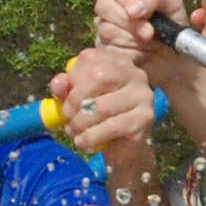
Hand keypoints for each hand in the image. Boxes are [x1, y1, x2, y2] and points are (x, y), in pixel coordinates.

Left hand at [46, 43, 160, 163]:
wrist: (122, 146)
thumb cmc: (98, 116)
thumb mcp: (77, 98)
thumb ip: (66, 87)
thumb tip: (58, 85)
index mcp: (115, 61)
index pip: (89, 59)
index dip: (72, 79)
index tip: (63, 97)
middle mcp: (133, 73)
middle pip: (98, 76)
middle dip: (76, 99)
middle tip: (67, 117)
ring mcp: (143, 94)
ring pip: (104, 106)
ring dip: (81, 122)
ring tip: (74, 131)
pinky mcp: (146, 117)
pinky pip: (113, 126)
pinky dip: (92, 136)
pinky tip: (83, 142)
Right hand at [91, 0, 188, 57]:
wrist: (175, 59)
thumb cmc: (173, 26)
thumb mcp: (172, 4)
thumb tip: (132, 9)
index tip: (138, 11)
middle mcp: (111, 7)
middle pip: (103, 5)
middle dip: (128, 21)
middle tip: (149, 33)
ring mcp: (104, 29)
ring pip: (105, 29)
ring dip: (130, 38)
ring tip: (148, 43)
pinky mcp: (104, 50)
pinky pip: (108, 49)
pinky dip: (128, 52)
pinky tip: (140, 53)